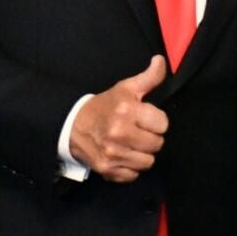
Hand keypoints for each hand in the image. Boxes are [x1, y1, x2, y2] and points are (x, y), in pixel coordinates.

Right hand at [69, 55, 168, 181]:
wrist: (73, 125)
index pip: (163, 124)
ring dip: (143, 153)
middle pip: (157, 144)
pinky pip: (133, 175)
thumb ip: (149, 77)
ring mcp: (112, 154)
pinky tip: (124, 155)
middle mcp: (119, 133)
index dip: (157, 120)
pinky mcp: (107, 170)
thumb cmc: (105, 105)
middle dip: (151, 137)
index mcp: (127, 111)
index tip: (147, 117)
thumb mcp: (126, 88)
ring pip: (148, 162)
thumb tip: (161, 60)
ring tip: (133, 143)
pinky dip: (131, 167)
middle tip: (140, 130)